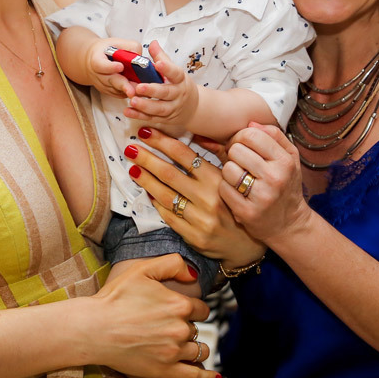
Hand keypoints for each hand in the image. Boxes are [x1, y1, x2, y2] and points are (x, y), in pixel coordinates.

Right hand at [87, 38, 137, 99]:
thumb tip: (141, 59)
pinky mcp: (108, 91)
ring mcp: (102, 84)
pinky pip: (118, 94)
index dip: (110, 67)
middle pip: (110, 81)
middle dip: (123, 85)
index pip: (101, 65)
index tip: (121, 67)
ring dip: (128, 91)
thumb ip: (130, 47)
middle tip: (132, 91)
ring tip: (139, 92)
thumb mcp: (118, 43)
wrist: (95, 59)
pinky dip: (127, 93)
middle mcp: (97, 74)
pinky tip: (136, 91)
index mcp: (96, 59)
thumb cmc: (108, 50)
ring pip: (115, 89)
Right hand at [88, 254, 218, 377]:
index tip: (178, 310)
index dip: (190, 308)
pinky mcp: (166, 371)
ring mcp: (174, 352)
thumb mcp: (142, 270)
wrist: (93, 329)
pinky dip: (208, 377)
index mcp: (179, 304)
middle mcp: (181, 328)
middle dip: (187, 327)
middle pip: (197, 328)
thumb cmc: (114, 298)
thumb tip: (194, 273)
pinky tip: (216, 377)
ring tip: (183, 345)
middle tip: (168, 326)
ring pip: (199, 350)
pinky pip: (196, 376)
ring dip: (194, 347)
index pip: (200, 308)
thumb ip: (172, 264)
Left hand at [124, 41, 197, 127]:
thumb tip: (152, 43)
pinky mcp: (164, 119)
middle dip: (152, 90)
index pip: (175, 73)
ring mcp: (172, 108)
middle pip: (166, 93)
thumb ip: (162, 57)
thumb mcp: (175, 71)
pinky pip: (151, 118)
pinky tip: (128, 111)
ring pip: (159, 108)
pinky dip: (139, 116)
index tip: (158, 63)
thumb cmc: (179, 84)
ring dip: (145, 106)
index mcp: (180, 80)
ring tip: (132, 101)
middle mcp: (178, 94)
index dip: (167, 68)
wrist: (192, 107)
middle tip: (139, 87)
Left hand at [126, 127, 264, 266]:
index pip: (185, 155)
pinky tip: (147, 192)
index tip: (147, 133)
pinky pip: (168, 216)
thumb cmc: (238, 204)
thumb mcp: (233, 178)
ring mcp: (200, 219)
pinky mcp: (193, 236)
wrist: (247, 244)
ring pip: (164, 195)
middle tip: (131, 148)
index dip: (163, 142)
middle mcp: (209, 198)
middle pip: (169, 173)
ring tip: (133, 168)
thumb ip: (217, 156)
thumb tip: (195, 135)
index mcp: (219, 180)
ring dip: (145, 180)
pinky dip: (155, 203)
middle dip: (147, 158)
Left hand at [220, 122, 311, 245]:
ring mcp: (262, 196)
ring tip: (239, 178)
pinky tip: (236, 192)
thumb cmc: (286, 185)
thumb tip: (249, 123)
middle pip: (236, 150)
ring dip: (229, 172)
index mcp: (285, 160)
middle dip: (233, 154)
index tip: (241, 146)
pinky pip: (223, 189)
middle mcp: (275, 177)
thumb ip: (272, 136)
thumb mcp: (289, 158)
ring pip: (228, 169)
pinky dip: (226, 188)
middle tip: (239, 163)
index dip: (239, 137)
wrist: (289, 223)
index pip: (251, 135)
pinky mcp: (248, 212)